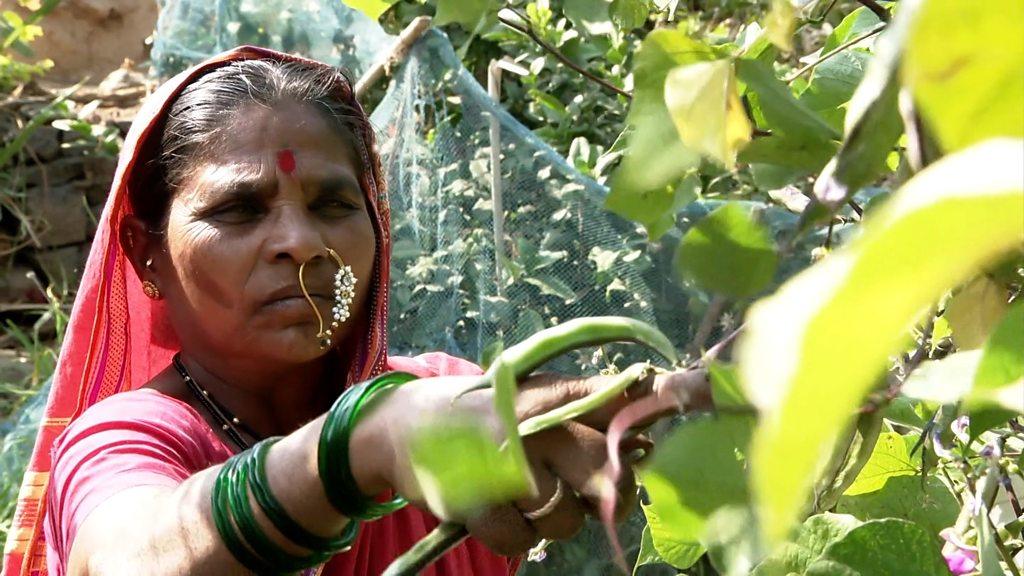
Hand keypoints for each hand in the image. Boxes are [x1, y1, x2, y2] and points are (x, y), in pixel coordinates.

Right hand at [350, 371, 666, 555]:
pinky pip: (520, 540)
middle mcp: (530, 423)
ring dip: (552, 519)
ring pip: (565, 517)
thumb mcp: (529, 394)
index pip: (614, 399)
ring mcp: (501, 464)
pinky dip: (514, 535)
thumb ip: (582, 411)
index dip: (650, 414)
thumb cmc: (481, 415)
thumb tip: (646, 438)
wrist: (400, 427)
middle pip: (603, 470)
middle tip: (594, 494)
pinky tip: (499, 510)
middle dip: (608, 493)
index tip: (662, 428)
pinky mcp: (473, 502)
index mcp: (548, 392)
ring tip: (527, 497)